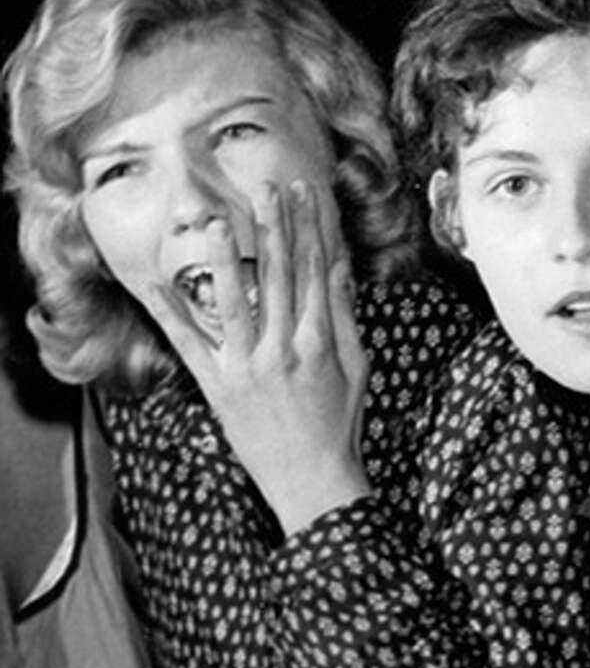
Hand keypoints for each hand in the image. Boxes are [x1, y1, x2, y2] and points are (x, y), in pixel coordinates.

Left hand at [140, 181, 369, 533]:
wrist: (311, 480)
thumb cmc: (339, 424)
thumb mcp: (355, 367)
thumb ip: (343, 317)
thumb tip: (339, 268)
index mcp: (321, 342)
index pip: (315, 272)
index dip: (311, 229)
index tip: (306, 194)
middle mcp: (284, 349)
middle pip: (278, 276)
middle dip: (275, 227)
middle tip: (269, 187)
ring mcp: (247, 367)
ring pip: (234, 302)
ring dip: (222, 260)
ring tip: (214, 222)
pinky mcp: (218, 387)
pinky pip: (190, 344)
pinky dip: (172, 314)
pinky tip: (156, 284)